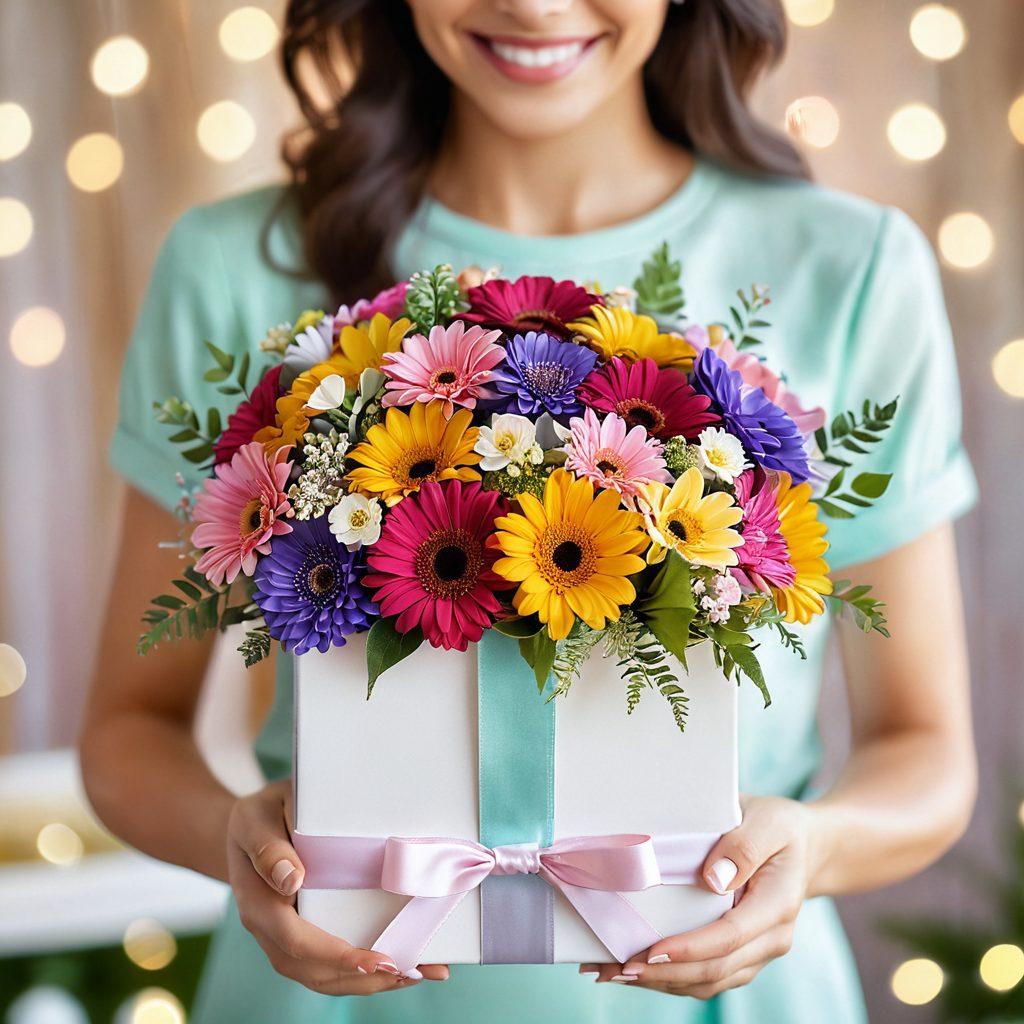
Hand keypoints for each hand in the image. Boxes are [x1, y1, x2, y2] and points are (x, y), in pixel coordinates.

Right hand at [227, 780, 449, 993]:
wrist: (250, 825)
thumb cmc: (259, 816)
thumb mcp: (257, 818)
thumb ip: (269, 847)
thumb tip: (291, 880)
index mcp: (258, 903)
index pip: (297, 942)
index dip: (338, 956)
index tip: (378, 961)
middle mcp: (269, 930)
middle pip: (313, 970)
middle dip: (362, 978)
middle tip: (410, 971)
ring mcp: (285, 937)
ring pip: (322, 975)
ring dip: (366, 982)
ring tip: (413, 972)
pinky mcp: (302, 933)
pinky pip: (328, 961)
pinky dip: (362, 970)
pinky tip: (398, 966)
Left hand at [581, 796, 814, 996]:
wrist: (805, 846)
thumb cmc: (780, 827)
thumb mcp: (767, 821)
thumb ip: (744, 846)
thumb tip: (714, 879)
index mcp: (777, 905)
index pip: (730, 937)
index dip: (690, 949)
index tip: (650, 951)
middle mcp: (772, 938)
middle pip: (716, 969)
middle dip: (665, 975)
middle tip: (617, 969)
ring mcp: (758, 952)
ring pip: (709, 981)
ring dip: (662, 983)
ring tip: (613, 973)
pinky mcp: (743, 955)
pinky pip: (709, 977)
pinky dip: (672, 978)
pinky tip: (637, 971)